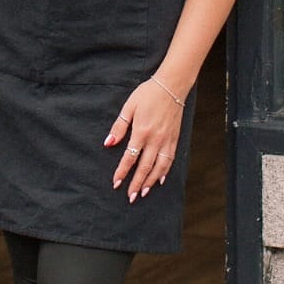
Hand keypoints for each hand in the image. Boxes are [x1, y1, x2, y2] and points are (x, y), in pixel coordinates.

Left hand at [103, 78, 184, 202]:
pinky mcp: (174, 140)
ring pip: (159, 168)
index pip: (130, 158)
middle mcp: (155, 140)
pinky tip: (160, 180)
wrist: (171, 86)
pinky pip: (170, 160)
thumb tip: (108, 143)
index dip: (122, 172)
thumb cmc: (147, 94)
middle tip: (130, 197)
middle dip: (136, 183)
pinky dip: (165, 172)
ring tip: (143, 193)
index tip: (116, 183)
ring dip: (150, 182)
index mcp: (141, 131)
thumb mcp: (129, 107)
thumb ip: (119, 126)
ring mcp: (166, 141)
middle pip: (145, 167)